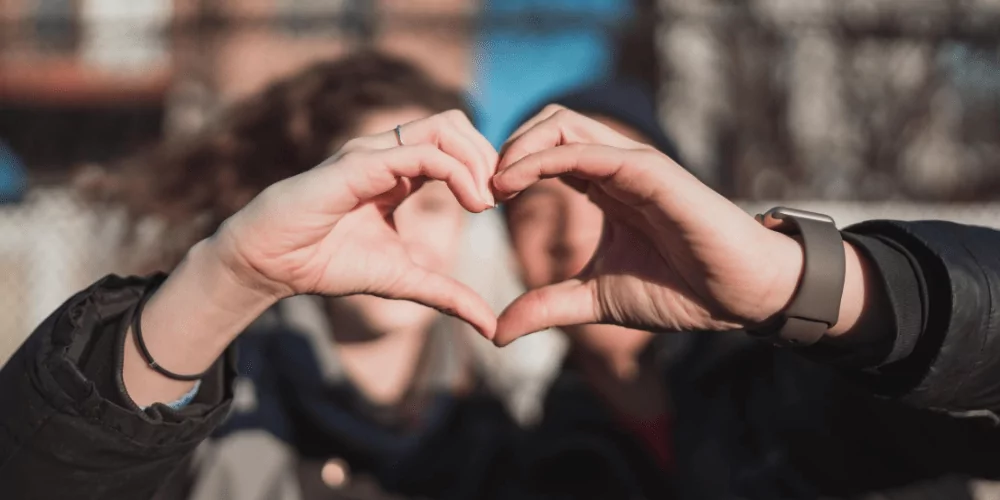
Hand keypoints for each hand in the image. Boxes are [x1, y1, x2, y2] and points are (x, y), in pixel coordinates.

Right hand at [212, 110, 499, 336]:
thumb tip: (490, 327)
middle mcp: (388, 153)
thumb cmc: (327, 263)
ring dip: (476, 159)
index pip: (455, 144)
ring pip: (443, 127)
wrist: (271, 264)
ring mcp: (373, 153)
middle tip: (502, 197)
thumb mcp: (403, 280)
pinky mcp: (359, 164)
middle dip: (488, 155)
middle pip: (455, 124)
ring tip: (486, 201)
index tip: (502, 204)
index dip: (485, 166)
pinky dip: (456, 171)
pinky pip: (420, 153)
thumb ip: (447, 295)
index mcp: (399, 172)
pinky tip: (470, 203)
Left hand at [491, 106, 805, 344]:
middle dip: (507, 146)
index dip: (507, 167)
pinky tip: (514, 183)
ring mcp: (633, 164)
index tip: (478, 202)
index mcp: (604, 187)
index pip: (546, 151)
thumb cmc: (680, 290)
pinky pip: (588, 151)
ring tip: (493, 185)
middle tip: (480, 188)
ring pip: (564, 123)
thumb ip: (547, 306)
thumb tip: (496, 332)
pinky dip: (543, 158)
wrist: (739, 296)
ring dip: (518, 146)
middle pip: (550, 122)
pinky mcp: (650, 172)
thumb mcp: (595, 300)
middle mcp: (616, 167)